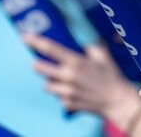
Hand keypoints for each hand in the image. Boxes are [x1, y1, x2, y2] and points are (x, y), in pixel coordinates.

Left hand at [24, 35, 140, 121]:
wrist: (116, 101)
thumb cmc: (111, 75)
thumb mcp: (102, 55)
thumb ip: (90, 46)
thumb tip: (83, 37)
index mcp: (75, 62)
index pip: (50, 49)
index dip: (35, 41)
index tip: (25, 36)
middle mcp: (68, 77)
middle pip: (39, 68)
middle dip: (38, 63)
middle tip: (40, 61)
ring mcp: (66, 92)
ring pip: (46, 84)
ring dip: (50, 80)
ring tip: (62, 78)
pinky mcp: (67, 104)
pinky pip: (57, 97)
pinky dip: (61, 93)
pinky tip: (73, 91)